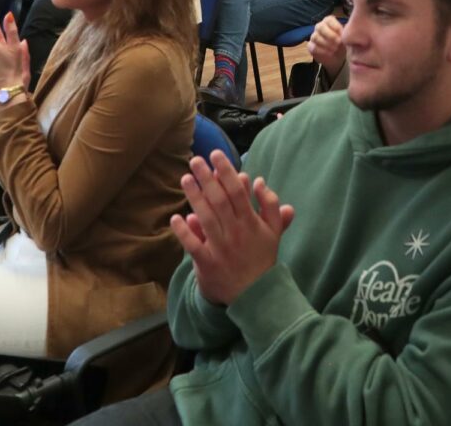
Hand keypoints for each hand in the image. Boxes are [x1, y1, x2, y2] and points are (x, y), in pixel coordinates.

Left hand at [171, 150, 295, 305]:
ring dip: (195, 197)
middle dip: (207, 178)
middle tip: (195, 160)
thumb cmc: (262, 259)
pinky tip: (177, 217)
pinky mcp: (207, 263)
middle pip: (219, 200)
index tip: (216, 155)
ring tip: (185, 178)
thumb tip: (260, 180)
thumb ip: (271, 205)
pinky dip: (185, 232)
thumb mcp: (273, 232)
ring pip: (206, 218)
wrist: (255, 296)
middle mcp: (236, 232)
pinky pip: (194, 245)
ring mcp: (221, 248)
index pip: (237, 191)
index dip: (226, 171)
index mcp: (251, 223)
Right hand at [307, 15, 344, 76]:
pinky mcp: (311, 46)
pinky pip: (313, 47)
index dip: (336, 27)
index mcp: (329, 21)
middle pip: (320, 27)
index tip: (343, 35)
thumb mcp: (346, 38)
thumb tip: (345, 33)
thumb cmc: (343, 43)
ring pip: (315, 37)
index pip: (329, 20)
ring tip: (335, 49)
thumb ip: (345, 33)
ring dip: (326, 44)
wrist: (339, 57)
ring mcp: (314, 36)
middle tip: (339, 42)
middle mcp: (320, 27)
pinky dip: (322, 51)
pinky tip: (330, 53)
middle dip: (330, 35)